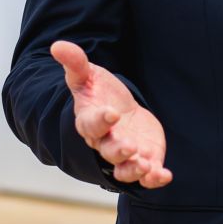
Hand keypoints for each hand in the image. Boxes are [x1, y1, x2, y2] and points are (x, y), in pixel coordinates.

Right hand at [51, 40, 172, 188]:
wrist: (118, 110)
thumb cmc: (99, 93)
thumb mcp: (88, 75)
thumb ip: (75, 63)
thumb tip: (58, 45)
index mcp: (90, 121)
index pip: (91, 124)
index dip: (100, 120)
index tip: (111, 113)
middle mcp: (105, 142)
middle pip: (109, 152)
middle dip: (119, 151)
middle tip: (130, 147)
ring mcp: (125, 153)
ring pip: (125, 170)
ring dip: (134, 170)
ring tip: (146, 166)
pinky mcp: (143, 159)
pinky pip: (146, 175)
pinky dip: (154, 178)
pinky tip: (164, 175)